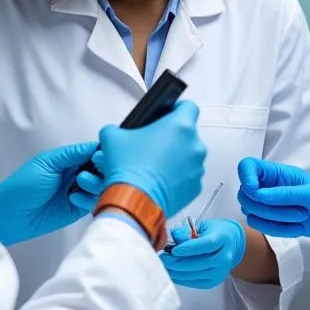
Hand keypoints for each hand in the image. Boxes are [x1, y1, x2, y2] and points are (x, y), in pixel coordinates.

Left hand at [0, 141, 97, 245]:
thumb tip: (95, 145)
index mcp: (70, 160)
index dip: (103, 153)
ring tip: (81, 183)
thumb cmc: (22, 186)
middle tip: (92, 170)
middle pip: (104, 169)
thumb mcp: (46, 163)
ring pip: (102, 186)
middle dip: (103, 169)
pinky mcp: (79, 209)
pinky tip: (73, 199)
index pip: (95, 152)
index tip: (102, 155)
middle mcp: (78, 174)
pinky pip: (94, 202)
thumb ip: (72, 154)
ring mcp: (80, 192)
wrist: (9, 215)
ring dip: (96, 183)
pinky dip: (88, 200)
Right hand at [84, 100, 205, 215]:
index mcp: (180, 126)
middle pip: (187, 134)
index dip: (176, 109)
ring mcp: (197, 167)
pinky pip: (188, 176)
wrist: (134, 202)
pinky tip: (160, 179)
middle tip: (154, 144)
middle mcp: (194, 145)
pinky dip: (178, 177)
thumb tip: (115, 133)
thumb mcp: (112, 138)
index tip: (169, 114)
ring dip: (176, 158)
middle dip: (172, 138)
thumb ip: (117, 128)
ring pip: (189, 156)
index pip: (188, 106)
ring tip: (155, 164)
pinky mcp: (195, 186)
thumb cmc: (129, 170)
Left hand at [160, 219, 245, 288]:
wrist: (232, 245)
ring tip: (164, 265)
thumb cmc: (216, 233)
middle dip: (177, 262)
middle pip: (198, 263)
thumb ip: (189, 233)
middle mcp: (224, 257)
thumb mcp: (205, 226)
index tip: (173, 250)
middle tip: (162, 258)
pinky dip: (180, 278)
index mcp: (223, 239)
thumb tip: (173, 241)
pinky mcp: (213, 282)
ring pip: (194, 274)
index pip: (206, 245)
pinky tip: (172, 272)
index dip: (188, 249)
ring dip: (176, 271)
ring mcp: (219, 272)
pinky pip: (193, 282)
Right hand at [236, 158, 309, 243]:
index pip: (248, 166)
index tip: (255, 191)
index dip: (245, 177)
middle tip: (296, 210)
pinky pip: (258, 226)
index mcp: (277, 172)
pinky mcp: (267, 220)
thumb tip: (260, 195)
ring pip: (250, 212)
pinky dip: (277, 230)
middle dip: (267, 207)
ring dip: (275, 220)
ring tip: (300, 218)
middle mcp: (267, 186)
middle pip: (245, 193)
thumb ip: (286, 193)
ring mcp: (265, 203)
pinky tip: (297, 228)